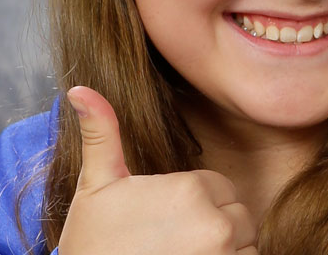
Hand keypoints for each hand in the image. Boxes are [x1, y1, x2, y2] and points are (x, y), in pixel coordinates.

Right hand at [57, 86, 257, 254]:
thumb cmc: (93, 246)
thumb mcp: (96, 187)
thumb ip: (102, 135)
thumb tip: (80, 89)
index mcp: (190, 190)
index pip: (220, 188)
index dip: (196, 203)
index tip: (168, 221)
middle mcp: (216, 223)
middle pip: (238, 215)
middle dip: (214, 226)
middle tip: (175, 243)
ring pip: (246, 243)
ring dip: (226, 250)